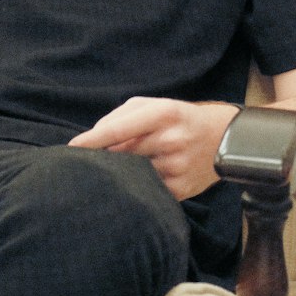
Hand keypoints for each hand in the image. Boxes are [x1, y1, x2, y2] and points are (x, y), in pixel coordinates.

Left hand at [68, 96, 238, 199]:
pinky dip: (137, 188)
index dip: (92, 140)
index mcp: (162, 113)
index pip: (118, 129)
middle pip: (123, 154)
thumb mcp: (154, 105)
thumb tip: (94, 138)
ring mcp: (176, 167)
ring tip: (114, 172)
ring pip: (133, 175)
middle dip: (104, 159)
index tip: (71, 148)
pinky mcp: (181, 189)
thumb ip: (122, 117)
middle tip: (86, 163)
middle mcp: (170, 140)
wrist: (224, 139)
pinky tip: (134, 185)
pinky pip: (148, 191)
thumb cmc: (179, 118)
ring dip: (120, 175)